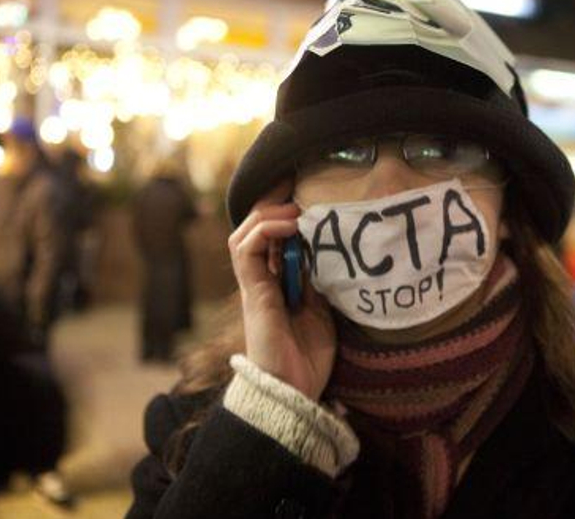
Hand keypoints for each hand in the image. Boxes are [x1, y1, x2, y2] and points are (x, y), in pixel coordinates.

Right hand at [228, 180, 335, 400]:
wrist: (293, 392)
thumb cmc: (308, 359)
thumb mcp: (322, 311)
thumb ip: (319, 282)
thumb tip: (329, 252)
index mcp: (278, 284)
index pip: (274, 238)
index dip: (284, 212)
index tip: (306, 190)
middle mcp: (261, 281)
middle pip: (255, 229)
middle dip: (273, 202)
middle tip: (297, 183)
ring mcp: (253, 286)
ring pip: (245, 234)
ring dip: (268, 213)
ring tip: (295, 205)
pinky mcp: (251, 293)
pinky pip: (246, 251)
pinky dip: (265, 231)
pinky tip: (290, 224)